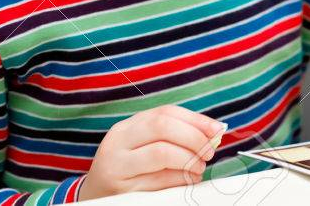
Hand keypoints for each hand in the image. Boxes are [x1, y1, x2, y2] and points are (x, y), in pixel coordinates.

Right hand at [79, 105, 225, 199]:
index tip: (216, 129)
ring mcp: (117, 166)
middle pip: (162, 128)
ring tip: (198, 167)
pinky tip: (187, 180)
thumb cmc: (127, 169)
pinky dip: (180, 179)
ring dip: (189, 160)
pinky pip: (158, 181)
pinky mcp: (121, 190)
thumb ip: (171, 136)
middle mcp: (118, 142)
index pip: (165, 113)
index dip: (195, 119)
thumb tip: (212, 133)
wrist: (93, 197)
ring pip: (161, 153)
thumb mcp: (141, 147)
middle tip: (209, 150)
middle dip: (193, 137)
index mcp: (127, 127)